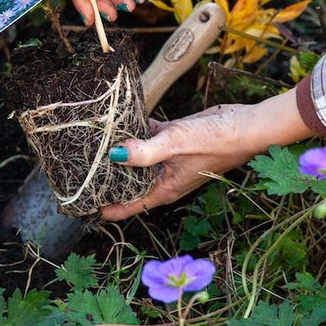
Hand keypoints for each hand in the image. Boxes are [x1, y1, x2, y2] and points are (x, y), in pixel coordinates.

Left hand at [101, 89, 313, 219]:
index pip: (129, 205)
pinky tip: (122, 118)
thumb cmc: (214, 142)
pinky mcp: (175, 140)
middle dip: (107, 176)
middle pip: (129, 181)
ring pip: (138, 157)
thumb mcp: (174, 145)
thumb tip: (114, 155)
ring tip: (94, 141)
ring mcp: (170, 158)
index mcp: (164, 188)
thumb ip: (144, 152)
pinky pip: (149, 137)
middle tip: (80, 168)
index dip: (106, 207)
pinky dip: (137, 130)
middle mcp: (165, 177)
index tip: (83, 206)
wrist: (245, 126)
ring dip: (121, 149)